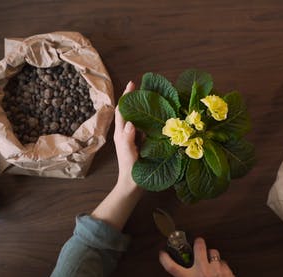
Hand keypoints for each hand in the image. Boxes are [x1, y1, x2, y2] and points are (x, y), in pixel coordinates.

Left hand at [91, 81, 141, 230]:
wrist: (133, 186)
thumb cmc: (130, 171)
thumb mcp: (128, 154)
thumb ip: (127, 139)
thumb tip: (130, 123)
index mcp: (121, 134)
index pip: (122, 111)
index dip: (126, 97)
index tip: (132, 83)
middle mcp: (127, 133)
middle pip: (130, 112)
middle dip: (136, 98)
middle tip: (147, 87)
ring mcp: (135, 138)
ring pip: (139, 119)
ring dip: (144, 108)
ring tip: (155, 97)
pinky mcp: (142, 144)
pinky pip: (146, 128)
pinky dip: (151, 120)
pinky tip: (160, 117)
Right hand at [159, 238, 235, 276]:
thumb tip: (183, 275)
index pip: (172, 267)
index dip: (165, 259)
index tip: (163, 254)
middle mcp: (202, 273)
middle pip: (198, 247)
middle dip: (198, 242)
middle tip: (197, 242)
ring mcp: (216, 271)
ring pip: (214, 252)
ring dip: (211, 255)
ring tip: (210, 261)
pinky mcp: (228, 272)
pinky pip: (223, 262)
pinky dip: (221, 266)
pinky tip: (219, 272)